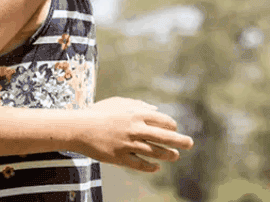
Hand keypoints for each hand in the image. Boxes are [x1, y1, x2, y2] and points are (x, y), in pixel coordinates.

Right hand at [77, 97, 194, 172]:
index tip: (173, 130)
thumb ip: (139, 105)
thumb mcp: (120, 102)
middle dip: (179, 141)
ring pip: (154, 152)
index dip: (171, 126)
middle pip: (164, 137)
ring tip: (175, 156)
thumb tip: (156, 110)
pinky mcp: (119, 157)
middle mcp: (136, 129)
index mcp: (137, 114)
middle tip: (190, 144)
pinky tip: (156, 168)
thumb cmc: (100, 112)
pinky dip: (149, 166)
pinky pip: (138, 164)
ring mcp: (128, 144)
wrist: (79, 128)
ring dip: (167, 154)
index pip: (163, 121)